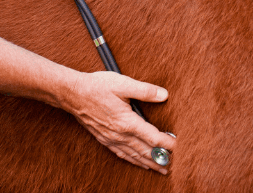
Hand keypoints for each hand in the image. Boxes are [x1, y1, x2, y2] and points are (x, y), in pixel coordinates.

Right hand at [61, 70, 176, 173]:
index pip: (153, 138)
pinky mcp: (105, 139)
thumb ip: (145, 90)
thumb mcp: (123, 83)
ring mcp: (111, 139)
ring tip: (162, 169)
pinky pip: (122, 154)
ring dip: (149, 163)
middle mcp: (120, 134)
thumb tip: (164, 95)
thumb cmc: (97, 87)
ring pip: (134, 156)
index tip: (180, 147)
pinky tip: (139, 163)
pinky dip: (134, 161)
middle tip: (176, 165)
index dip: (168, 144)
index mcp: (127, 122)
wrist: (72, 94)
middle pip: (145, 151)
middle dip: (161, 158)